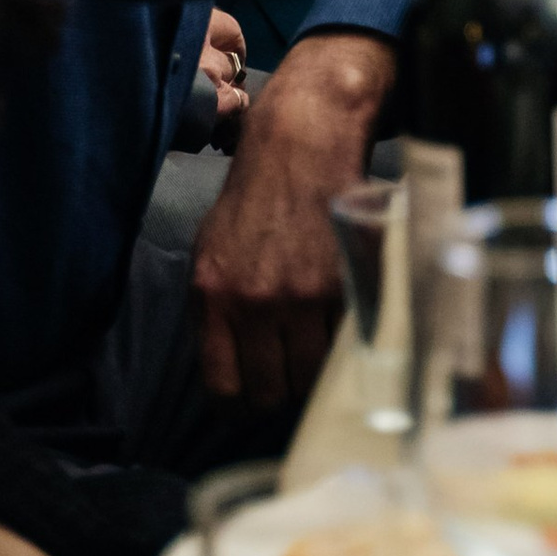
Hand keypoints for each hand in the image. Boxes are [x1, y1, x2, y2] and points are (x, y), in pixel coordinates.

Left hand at [189, 31, 390, 408]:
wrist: (302, 150)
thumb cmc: (254, 202)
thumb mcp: (210, 254)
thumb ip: (215, 312)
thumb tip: (227, 371)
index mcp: (213, 296)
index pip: (224, 387)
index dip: (239, 405)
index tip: (251, 400)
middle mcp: (256, 302)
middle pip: (272, 391)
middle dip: (280, 393)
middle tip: (288, 377)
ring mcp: (304, 296)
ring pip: (312, 376)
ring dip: (315, 374)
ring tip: (315, 353)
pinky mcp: (346, 286)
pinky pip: (344, 345)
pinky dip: (343, 346)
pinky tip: (337, 328)